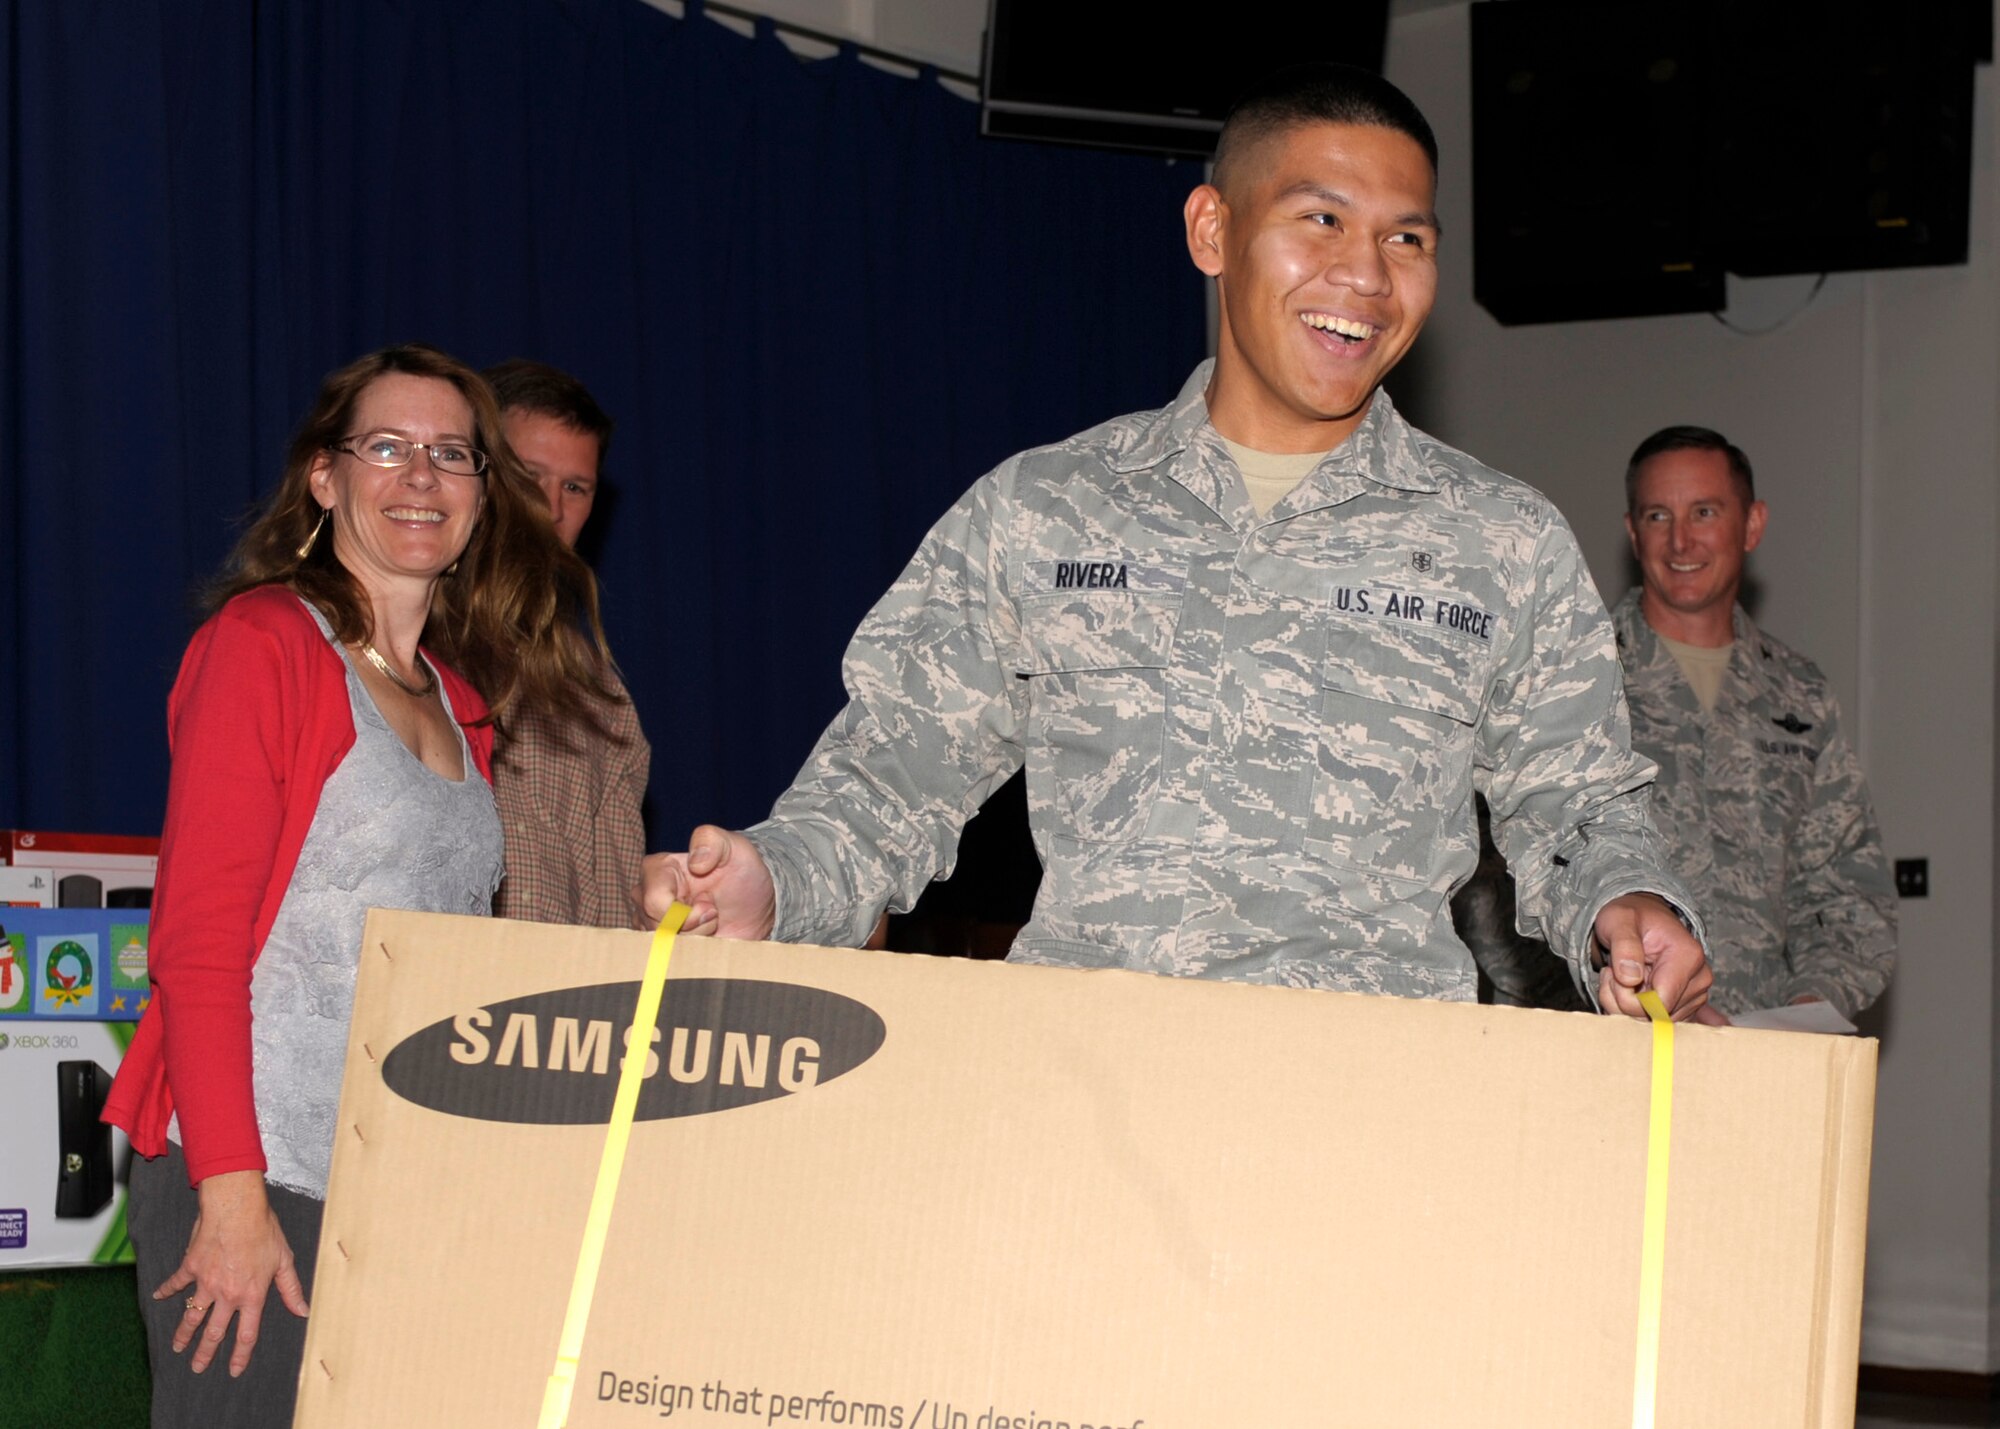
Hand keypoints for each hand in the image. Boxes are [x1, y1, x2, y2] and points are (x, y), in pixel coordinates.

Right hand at [151, 1169, 307, 1375]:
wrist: (236, 1209)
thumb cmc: (264, 1231)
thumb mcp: (284, 1260)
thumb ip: (291, 1289)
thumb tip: (303, 1311)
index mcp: (252, 1295)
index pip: (246, 1334)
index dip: (240, 1356)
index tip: (234, 1371)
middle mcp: (227, 1294)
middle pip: (214, 1332)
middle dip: (205, 1354)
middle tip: (197, 1368)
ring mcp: (206, 1282)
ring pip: (192, 1315)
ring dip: (183, 1334)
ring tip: (177, 1348)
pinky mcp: (191, 1267)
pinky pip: (175, 1283)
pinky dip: (166, 1290)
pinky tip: (158, 1298)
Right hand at [639, 825, 776, 939]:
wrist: (758, 904)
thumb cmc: (743, 870)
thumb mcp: (735, 847)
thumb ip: (712, 841)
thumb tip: (695, 863)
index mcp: (656, 869)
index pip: (652, 901)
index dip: (684, 912)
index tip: (710, 904)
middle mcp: (646, 896)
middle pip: (655, 927)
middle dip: (693, 926)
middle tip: (714, 912)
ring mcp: (652, 922)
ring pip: (662, 945)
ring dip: (695, 938)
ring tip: (711, 921)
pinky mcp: (663, 943)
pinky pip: (667, 958)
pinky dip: (692, 951)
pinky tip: (707, 936)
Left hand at [1592, 893, 1713, 1021]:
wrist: (1639, 917)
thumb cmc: (1629, 917)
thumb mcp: (1618, 920)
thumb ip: (1624, 945)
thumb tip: (1630, 978)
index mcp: (1688, 957)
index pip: (1659, 1002)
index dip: (1629, 999)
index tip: (1612, 975)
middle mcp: (1698, 979)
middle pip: (1656, 1015)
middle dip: (1622, 1000)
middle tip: (1611, 973)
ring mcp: (1695, 994)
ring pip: (1653, 1021)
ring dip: (1625, 1005)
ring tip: (1619, 976)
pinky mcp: (1686, 1005)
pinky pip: (1656, 1021)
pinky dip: (1634, 1009)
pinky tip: (1629, 987)